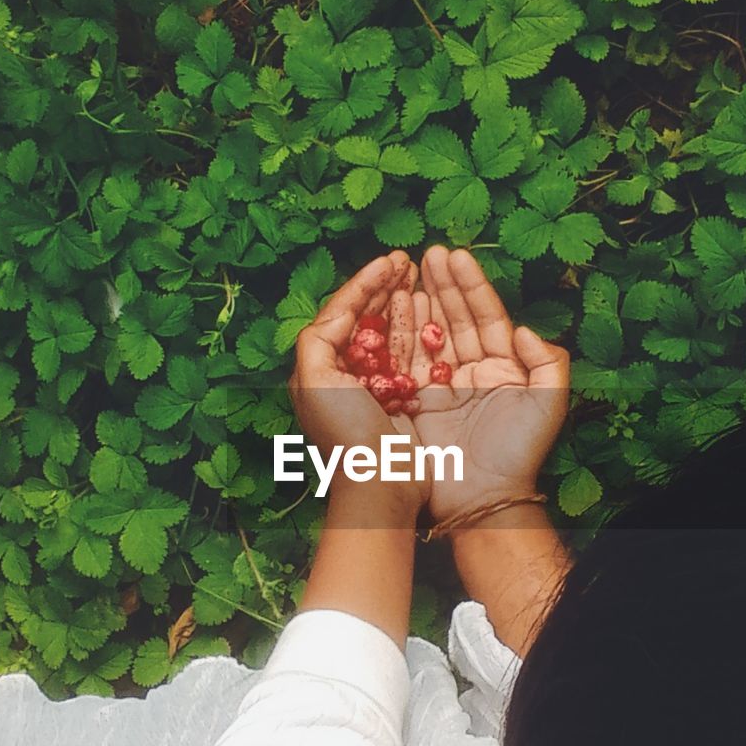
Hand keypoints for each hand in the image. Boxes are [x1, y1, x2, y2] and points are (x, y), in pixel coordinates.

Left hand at [288, 250, 427, 509]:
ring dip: (402, 302)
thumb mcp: (315, 382)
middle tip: (408, 261)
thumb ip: (317, 340)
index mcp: (319, 367)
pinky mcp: (401, 400)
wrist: (380, 484)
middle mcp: (343, 374)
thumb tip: (340, 313)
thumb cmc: (346, 435)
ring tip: (418, 278)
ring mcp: (374, 387)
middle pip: (364, 317)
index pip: (341, 311)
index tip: (392, 261)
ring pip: (388, 332)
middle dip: (384, 286)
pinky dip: (417, 330)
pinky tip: (429, 314)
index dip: (366, 282)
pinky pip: (409, 355)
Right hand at [412, 246, 568, 523]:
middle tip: (426, 253)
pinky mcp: (417, 402)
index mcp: (504, 366)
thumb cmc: (519, 453)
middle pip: (455, 318)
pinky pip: (407, 361)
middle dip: (441, 284)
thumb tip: (524, 328)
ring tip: (404, 271)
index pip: (485, 316)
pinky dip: (400, 334)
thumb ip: (548, 361)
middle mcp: (473, 370)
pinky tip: (391, 309)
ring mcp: (443, 385)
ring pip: (429, 333)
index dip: (470, 285)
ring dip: (418, 302)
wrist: (483, 497)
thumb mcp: (549, 404)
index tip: (454, 255)